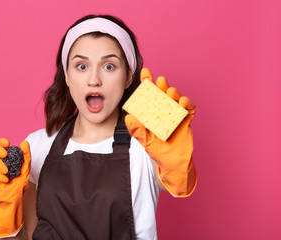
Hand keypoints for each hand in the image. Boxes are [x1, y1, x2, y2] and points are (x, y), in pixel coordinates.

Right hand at [0, 138, 30, 235]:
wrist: (15, 197)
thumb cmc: (19, 182)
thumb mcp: (26, 167)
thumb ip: (26, 155)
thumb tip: (25, 142)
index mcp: (4, 156)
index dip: (1, 142)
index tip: (8, 143)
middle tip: (5, 154)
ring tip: (7, 172)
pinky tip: (5, 180)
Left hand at [125, 68, 196, 196]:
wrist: (173, 163)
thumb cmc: (157, 151)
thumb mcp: (144, 141)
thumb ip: (137, 131)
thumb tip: (128, 117)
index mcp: (152, 113)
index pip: (148, 95)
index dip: (147, 83)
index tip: (145, 72)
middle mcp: (163, 110)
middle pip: (162, 94)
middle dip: (161, 85)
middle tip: (159, 80)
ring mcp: (175, 114)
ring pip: (176, 99)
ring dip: (174, 93)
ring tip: (170, 92)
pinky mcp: (186, 120)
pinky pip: (189, 109)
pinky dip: (187, 104)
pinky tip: (183, 102)